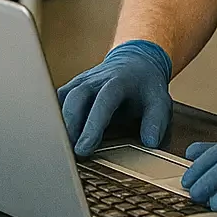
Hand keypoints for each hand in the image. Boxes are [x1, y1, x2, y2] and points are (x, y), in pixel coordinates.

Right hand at [57, 40, 172, 155]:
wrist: (134, 63)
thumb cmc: (146, 87)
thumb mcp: (160, 102)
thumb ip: (156, 121)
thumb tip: (150, 142)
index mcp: (118, 82)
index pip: (102, 103)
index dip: (92, 126)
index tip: (83, 149)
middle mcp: (95, 80)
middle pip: (75, 99)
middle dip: (69, 126)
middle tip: (68, 153)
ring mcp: (81, 82)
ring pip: (63, 100)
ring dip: (60, 124)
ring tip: (61, 150)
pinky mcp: (72, 87)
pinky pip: (58, 101)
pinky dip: (56, 118)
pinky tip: (59, 137)